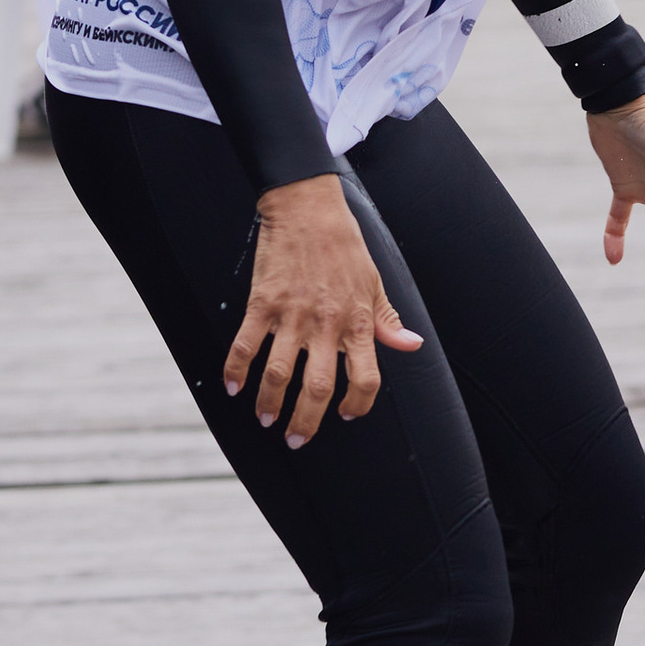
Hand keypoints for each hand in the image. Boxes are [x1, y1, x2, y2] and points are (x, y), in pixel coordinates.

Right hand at [224, 174, 422, 445]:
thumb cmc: (345, 246)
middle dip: (304, 422)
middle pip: (316, 388)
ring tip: (265, 418)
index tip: (346, 415)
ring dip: (268, 403)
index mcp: (357, 322)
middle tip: (295, 438)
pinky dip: (235, 370)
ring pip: (278, 374)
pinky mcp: (263, 303)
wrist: (308, 207)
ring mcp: (292, 315)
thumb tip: (412, 345)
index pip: (366, 378)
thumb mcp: (374, 283)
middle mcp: (326, 324)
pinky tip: (233, 387)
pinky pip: (246, 345)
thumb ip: (388, 321)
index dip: (358, 405)